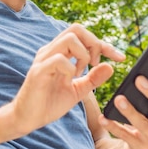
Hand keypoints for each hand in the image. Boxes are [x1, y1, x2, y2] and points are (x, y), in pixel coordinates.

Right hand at [8, 24, 124, 135]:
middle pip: (76, 29)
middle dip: (94, 43)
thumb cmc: (49, 103)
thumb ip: (93, 79)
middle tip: (95, 64)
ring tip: (82, 72)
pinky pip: (58, 60)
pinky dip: (70, 69)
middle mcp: (50, 51)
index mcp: (59, 53)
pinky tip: (69, 80)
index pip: (83, 35)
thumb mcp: (77, 91)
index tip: (120, 58)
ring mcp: (43, 60)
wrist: (27, 119)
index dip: (104, 44)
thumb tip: (111, 67)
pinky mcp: (38, 72)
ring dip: (83, 55)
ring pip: (69, 39)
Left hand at [99, 61, 147, 148]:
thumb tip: (136, 68)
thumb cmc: (140, 118)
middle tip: (139, 79)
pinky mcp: (140, 148)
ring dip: (131, 111)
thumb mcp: (147, 105)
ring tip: (118, 99)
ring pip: (144, 124)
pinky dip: (114, 126)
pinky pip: (126, 136)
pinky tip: (103, 117)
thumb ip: (146, 88)